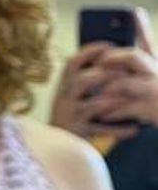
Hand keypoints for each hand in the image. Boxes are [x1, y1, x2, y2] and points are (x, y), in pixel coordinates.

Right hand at [52, 19, 157, 140]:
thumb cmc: (72, 112)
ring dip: (113, 99)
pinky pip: (101, 129)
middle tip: (126, 71)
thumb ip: (86, 75)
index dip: (91, 51)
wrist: (55, 144)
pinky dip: (118, 129)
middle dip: (105, 74)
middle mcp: (64, 97)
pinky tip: (134, 128)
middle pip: (81, 80)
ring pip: (92, 104)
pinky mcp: (79, 130)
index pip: (73, 62)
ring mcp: (71, 114)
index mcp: (65, 83)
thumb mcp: (72, 91)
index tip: (110, 46)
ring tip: (130, 98)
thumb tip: (109, 56)